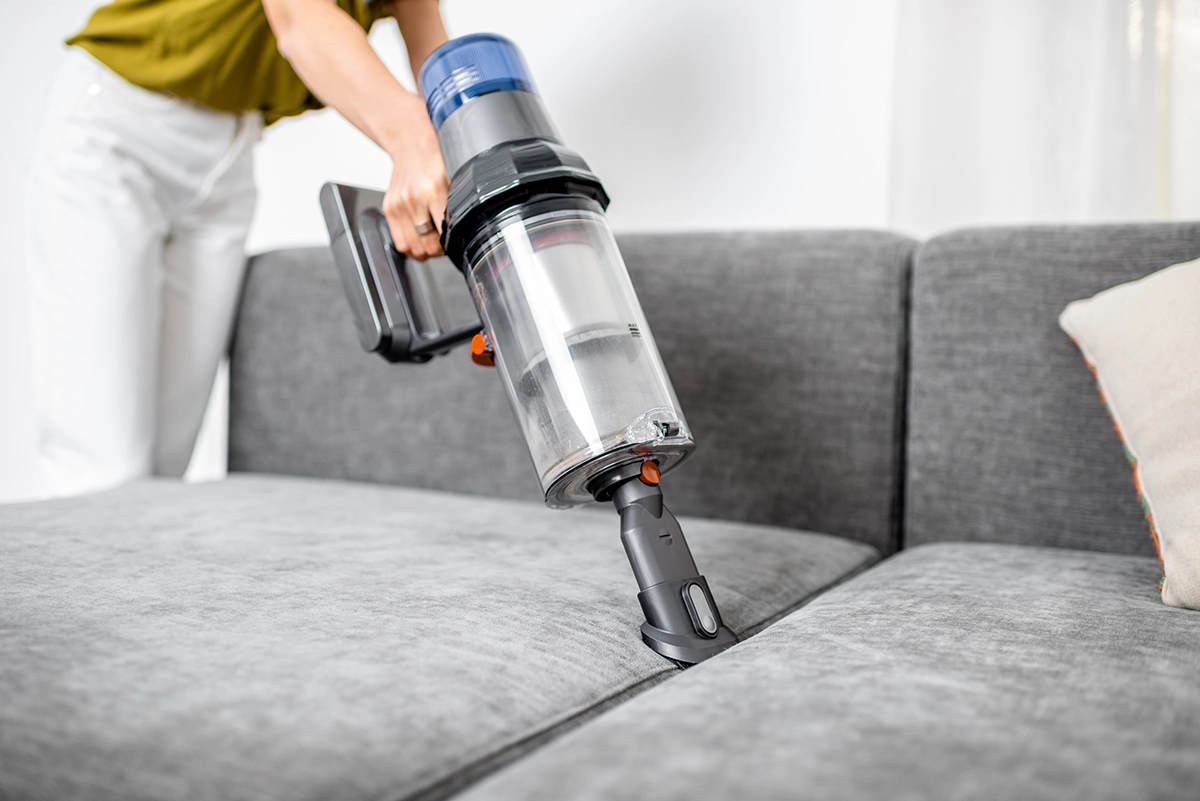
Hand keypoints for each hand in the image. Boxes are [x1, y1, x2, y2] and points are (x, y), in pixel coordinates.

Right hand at [381, 98, 448, 260]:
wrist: (409, 140)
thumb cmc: (435, 155)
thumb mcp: (457, 174)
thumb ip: (464, 198)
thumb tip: (477, 223)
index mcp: (433, 190)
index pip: (446, 232)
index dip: (455, 243)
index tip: (461, 242)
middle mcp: (413, 199)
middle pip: (429, 245)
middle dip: (441, 251)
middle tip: (449, 244)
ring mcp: (399, 205)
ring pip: (413, 248)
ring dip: (426, 252)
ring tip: (436, 243)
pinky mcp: (389, 209)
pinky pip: (400, 242)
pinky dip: (412, 248)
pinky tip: (422, 241)